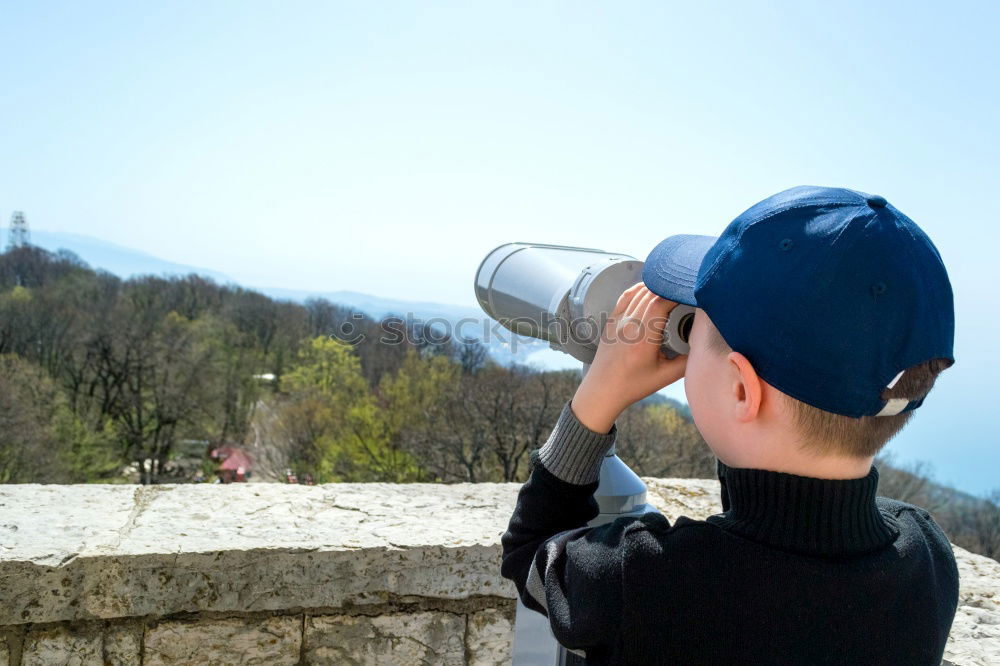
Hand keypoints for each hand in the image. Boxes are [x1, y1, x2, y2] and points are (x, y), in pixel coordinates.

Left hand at [570, 283, 687, 432]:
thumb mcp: (665, 376)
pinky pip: (625, 296)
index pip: (660, 303)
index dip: (677, 294)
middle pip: (651, 294)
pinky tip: (650, 288)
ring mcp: (617, 321)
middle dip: (670, 289)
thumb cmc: (632, 385)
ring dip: (656, 288)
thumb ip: (687, 362)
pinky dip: (639, 289)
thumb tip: (704, 345)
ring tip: (672, 289)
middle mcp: (628, 326)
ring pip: (638, 293)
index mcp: (643, 339)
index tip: (690, 293)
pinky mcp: (610, 321)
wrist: (603, 390)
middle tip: (685, 289)